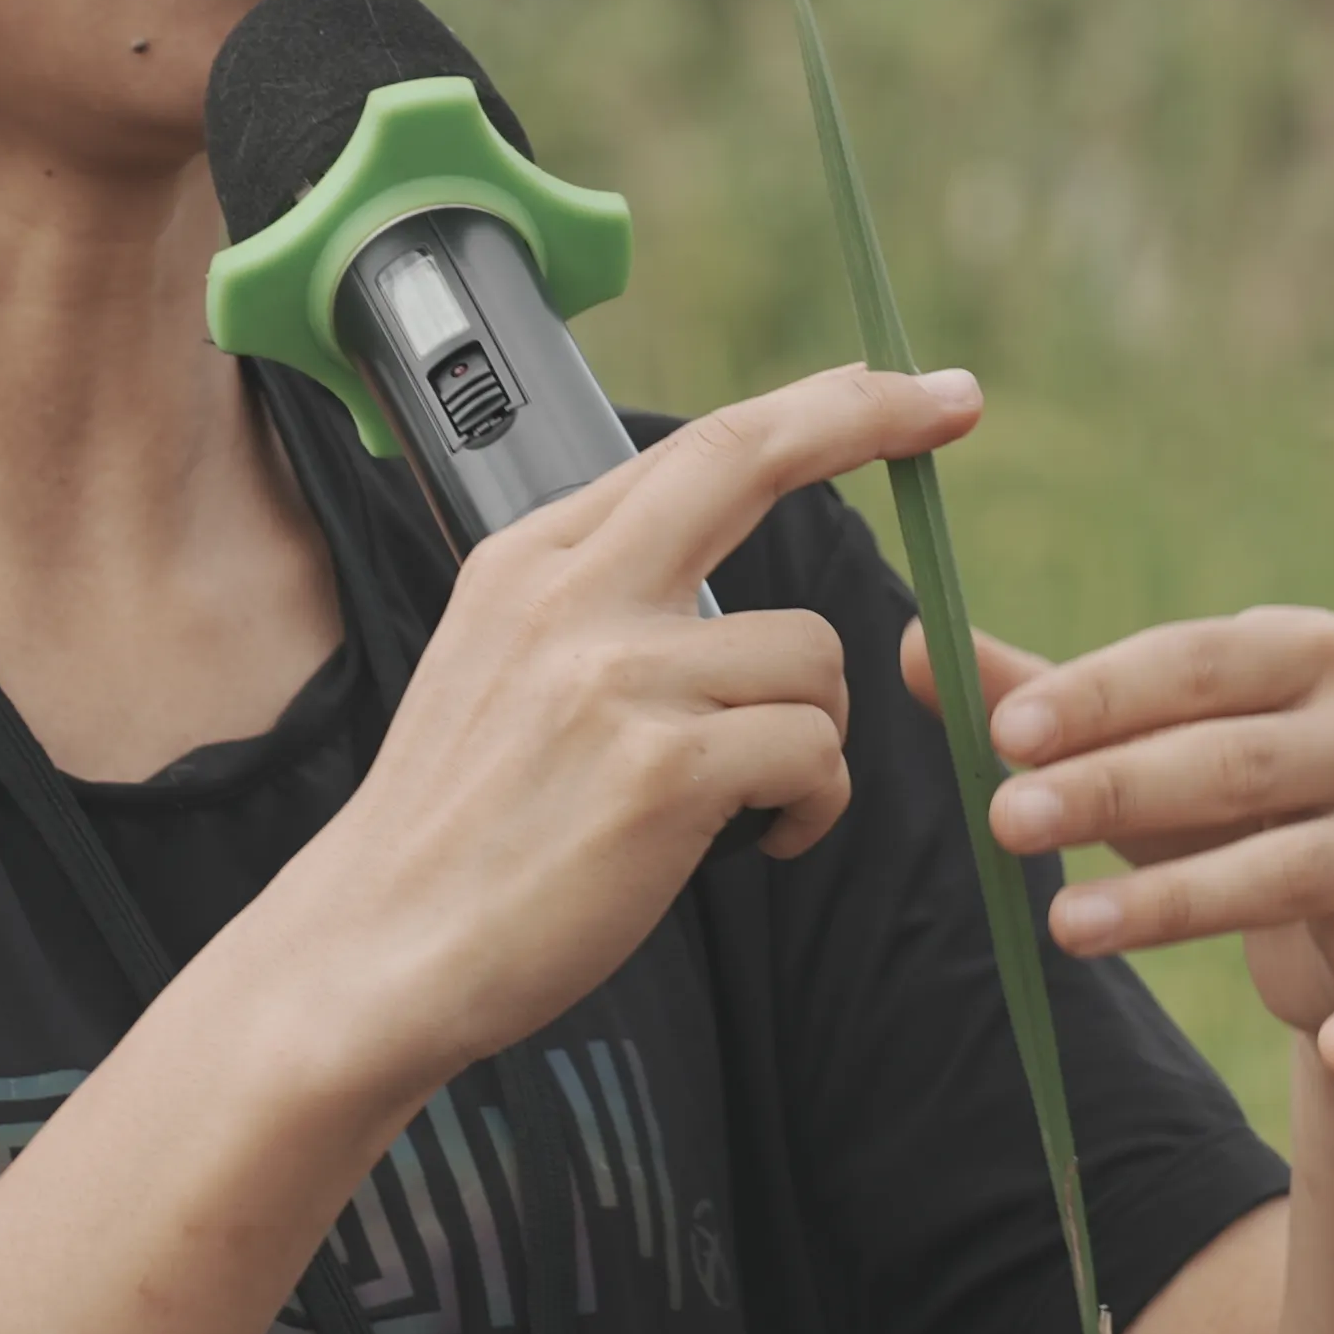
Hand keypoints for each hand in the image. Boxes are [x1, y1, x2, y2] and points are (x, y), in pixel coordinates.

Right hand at [272, 362, 983, 1104]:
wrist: (377, 949)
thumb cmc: (458, 829)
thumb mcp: (495, 665)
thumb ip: (593, 600)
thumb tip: (707, 571)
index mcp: (530, 559)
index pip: (697, 447)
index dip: (816, 407)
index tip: (900, 384)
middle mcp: (571, 595)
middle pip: (749, 458)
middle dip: (869, 414)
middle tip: (957, 401)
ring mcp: (616, 678)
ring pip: (813, 657)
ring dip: (818, 733)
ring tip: (753, 798)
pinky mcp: (662, 772)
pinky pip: (814, 755)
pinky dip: (812, 806)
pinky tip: (758, 840)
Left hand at [908, 601, 1333, 1083]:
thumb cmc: (1230, 797)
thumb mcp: (1142, 745)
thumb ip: (1040, 699)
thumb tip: (914, 645)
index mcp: (1310, 652)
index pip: (1196, 662)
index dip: (1101, 696)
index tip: (1006, 734)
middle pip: (1233, 764)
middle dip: (1114, 792)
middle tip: (1007, 824)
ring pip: (1284, 872)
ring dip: (1173, 904)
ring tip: (1064, 926)